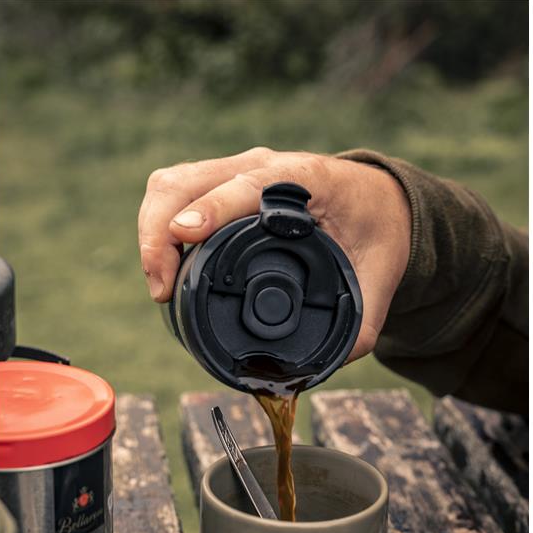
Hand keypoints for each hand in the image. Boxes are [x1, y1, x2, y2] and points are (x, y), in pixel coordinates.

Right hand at [138, 147, 410, 361]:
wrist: (374, 200)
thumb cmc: (374, 230)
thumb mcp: (380, 276)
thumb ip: (362, 322)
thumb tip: (326, 365)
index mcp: (305, 179)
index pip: (247, 185)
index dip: (213, 208)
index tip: (185, 237)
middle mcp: (263, 166)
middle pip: (188, 180)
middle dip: (160, 233)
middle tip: (163, 289)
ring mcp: (237, 170)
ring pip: (171, 184)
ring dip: (151, 231)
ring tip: (160, 284)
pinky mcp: (220, 183)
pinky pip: (173, 192)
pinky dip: (157, 226)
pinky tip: (164, 265)